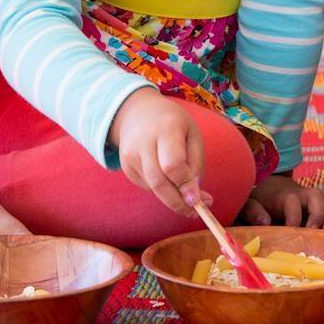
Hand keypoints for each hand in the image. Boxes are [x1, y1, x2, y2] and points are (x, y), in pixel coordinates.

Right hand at [109, 88, 209, 215]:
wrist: (138, 112)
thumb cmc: (173, 123)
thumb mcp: (192, 134)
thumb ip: (196, 164)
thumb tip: (196, 197)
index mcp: (166, 128)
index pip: (173, 164)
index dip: (185, 186)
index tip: (198, 201)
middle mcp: (143, 142)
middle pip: (159, 182)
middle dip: (178, 202)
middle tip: (195, 212)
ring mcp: (130, 154)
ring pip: (153, 187)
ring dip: (171, 198)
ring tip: (187, 197)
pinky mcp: (125, 165)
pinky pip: (146, 186)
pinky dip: (160, 189)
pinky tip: (166, 176)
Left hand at [240, 175, 323, 229]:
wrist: (270, 187)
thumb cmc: (260, 200)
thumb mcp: (250, 204)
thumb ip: (253, 211)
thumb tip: (265, 221)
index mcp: (283, 195)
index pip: (292, 201)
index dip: (294, 217)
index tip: (290, 231)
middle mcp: (302, 194)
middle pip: (317, 196)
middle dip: (319, 215)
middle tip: (315, 234)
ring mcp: (313, 198)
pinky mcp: (321, 204)